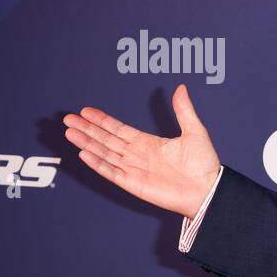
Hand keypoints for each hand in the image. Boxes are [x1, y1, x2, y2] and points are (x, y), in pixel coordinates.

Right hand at [62, 84, 220, 218]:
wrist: (209, 189)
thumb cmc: (204, 165)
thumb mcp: (195, 131)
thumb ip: (184, 110)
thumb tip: (181, 88)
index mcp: (148, 143)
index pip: (118, 129)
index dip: (102, 120)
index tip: (85, 111)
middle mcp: (138, 156)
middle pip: (106, 139)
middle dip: (87, 129)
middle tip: (68, 118)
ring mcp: (134, 170)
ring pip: (104, 153)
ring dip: (87, 143)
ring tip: (70, 132)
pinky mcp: (134, 184)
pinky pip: (111, 172)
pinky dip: (98, 163)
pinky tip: (84, 153)